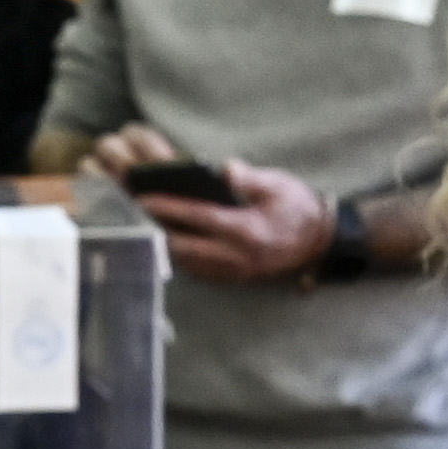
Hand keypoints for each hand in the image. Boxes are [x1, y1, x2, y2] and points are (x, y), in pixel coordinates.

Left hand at [139, 160, 332, 285]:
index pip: (198, 217)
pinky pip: (194, 270)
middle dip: (154, 229)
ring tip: (139, 223)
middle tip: (130, 211)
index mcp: (247, 231)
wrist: (318, 243)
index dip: (169, 207)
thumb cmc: (298, 209)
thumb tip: (224, 169)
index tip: (143, 198)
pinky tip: (163, 238)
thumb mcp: (279, 185)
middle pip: (182, 246)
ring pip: (184, 261)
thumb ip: (250, 178)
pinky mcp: (229, 279)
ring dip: (162, 243)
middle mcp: (235, 256)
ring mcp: (231, 272)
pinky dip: (176, 255)